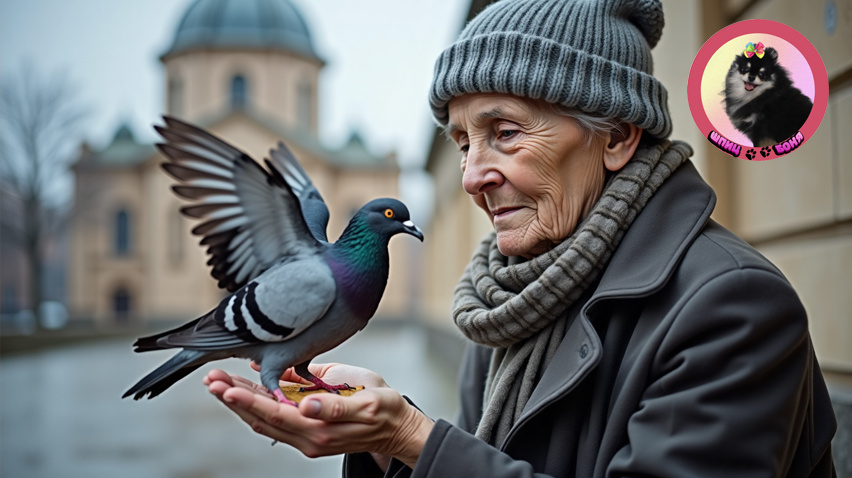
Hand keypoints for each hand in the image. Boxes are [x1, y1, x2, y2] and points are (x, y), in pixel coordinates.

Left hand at [204, 363, 433, 468]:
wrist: (396, 427)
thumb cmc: (384, 408)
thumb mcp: (366, 403)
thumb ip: (334, 407)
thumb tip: (305, 404)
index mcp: (319, 429)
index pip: (275, 414)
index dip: (248, 400)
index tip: (226, 387)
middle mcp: (307, 436)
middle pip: (261, 418)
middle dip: (233, 397)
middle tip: (210, 378)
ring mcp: (305, 434)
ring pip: (263, 418)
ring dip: (239, 400)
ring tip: (217, 381)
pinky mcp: (307, 427)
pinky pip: (274, 416)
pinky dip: (256, 401)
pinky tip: (244, 386)